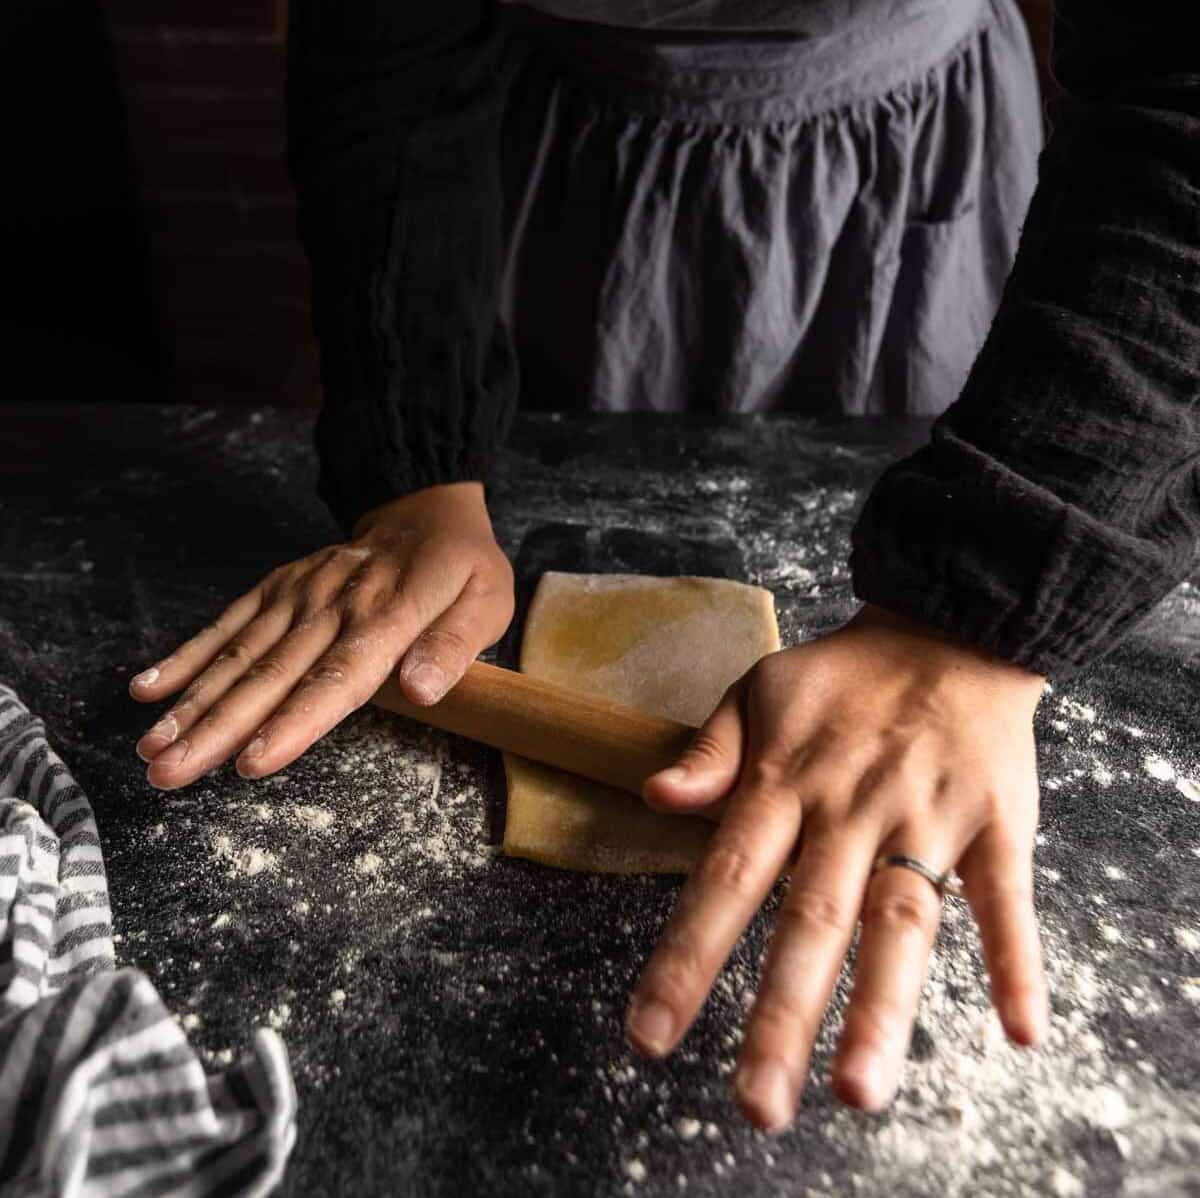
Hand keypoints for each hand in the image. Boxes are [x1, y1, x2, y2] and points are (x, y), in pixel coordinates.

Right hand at [129, 482, 513, 788]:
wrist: (424, 510)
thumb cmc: (461, 570)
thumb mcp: (486, 602)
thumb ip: (454, 646)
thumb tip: (421, 690)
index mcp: (390, 614)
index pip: (339, 675)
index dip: (296, 721)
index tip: (254, 762)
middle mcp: (334, 604)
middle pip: (273, 673)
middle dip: (218, 727)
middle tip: (170, 774)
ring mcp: (300, 594)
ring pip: (240, 654)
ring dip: (191, 702)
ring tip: (150, 748)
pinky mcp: (278, 588)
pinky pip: (228, 623)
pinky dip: (187, 655)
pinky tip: (148, 689)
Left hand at [625, 603, 1048, 1128]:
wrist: (948, 632)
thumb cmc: (842, 677)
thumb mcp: (758, 690)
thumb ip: (710, 751)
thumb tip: (654, 798)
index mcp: (784, 782)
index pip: (725, 878)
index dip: (686, 958)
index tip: (649, 1037)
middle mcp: (849, 811)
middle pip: (811, 922)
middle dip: (781, 1016)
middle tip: (757, 1105)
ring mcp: (925, 818)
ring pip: (900, 921)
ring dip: (882, 1007)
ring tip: (860, 1090)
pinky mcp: (996, 824)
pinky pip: (1005, 898)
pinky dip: (1015, 959)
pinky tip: (1021, 1030)